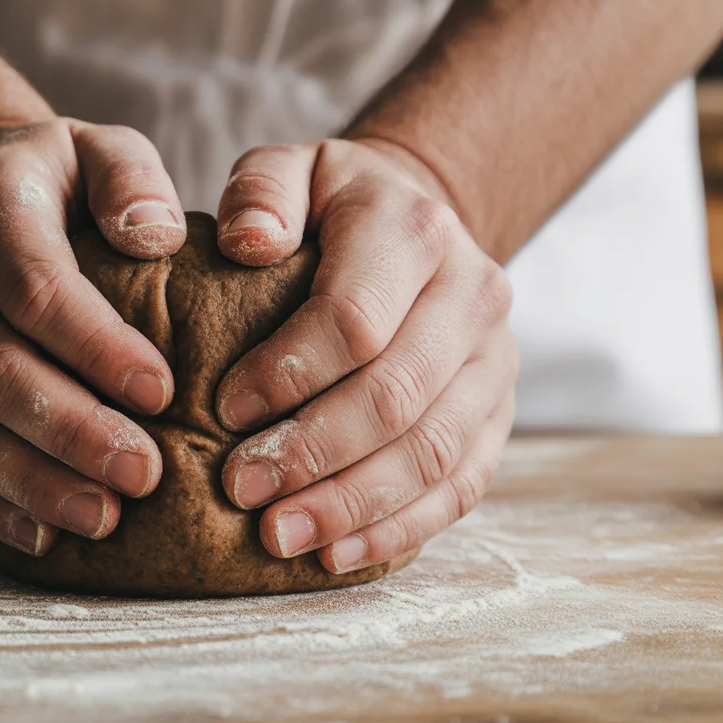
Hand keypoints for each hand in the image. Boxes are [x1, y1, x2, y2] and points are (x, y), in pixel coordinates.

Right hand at [0, 120, 185, 555]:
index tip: (163, 395)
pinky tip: (43, 532)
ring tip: (103, 519)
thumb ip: (132, 180)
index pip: (34, 288)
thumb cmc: (64, 179)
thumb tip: (155, 238)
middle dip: (71, 430)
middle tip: (144, 475)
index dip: (96, 349)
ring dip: (29, 481)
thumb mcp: (103, 150)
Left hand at [214, 139, 516, 572]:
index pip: (355, 318)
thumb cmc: (335, 207)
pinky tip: (337, 553)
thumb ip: (261, 190)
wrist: (418, 227)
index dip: (288, 373)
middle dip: (312, 452)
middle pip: (396, 396)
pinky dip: (399, 527)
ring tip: (278, 536)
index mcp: (416, 232)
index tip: (224, 409)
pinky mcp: (498, 413)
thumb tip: (248, 241)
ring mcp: (495, 360)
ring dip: (351, 504)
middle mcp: (472, 295)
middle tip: (239, 489)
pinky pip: (460, 484)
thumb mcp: (294, 169)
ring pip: (432, 452)